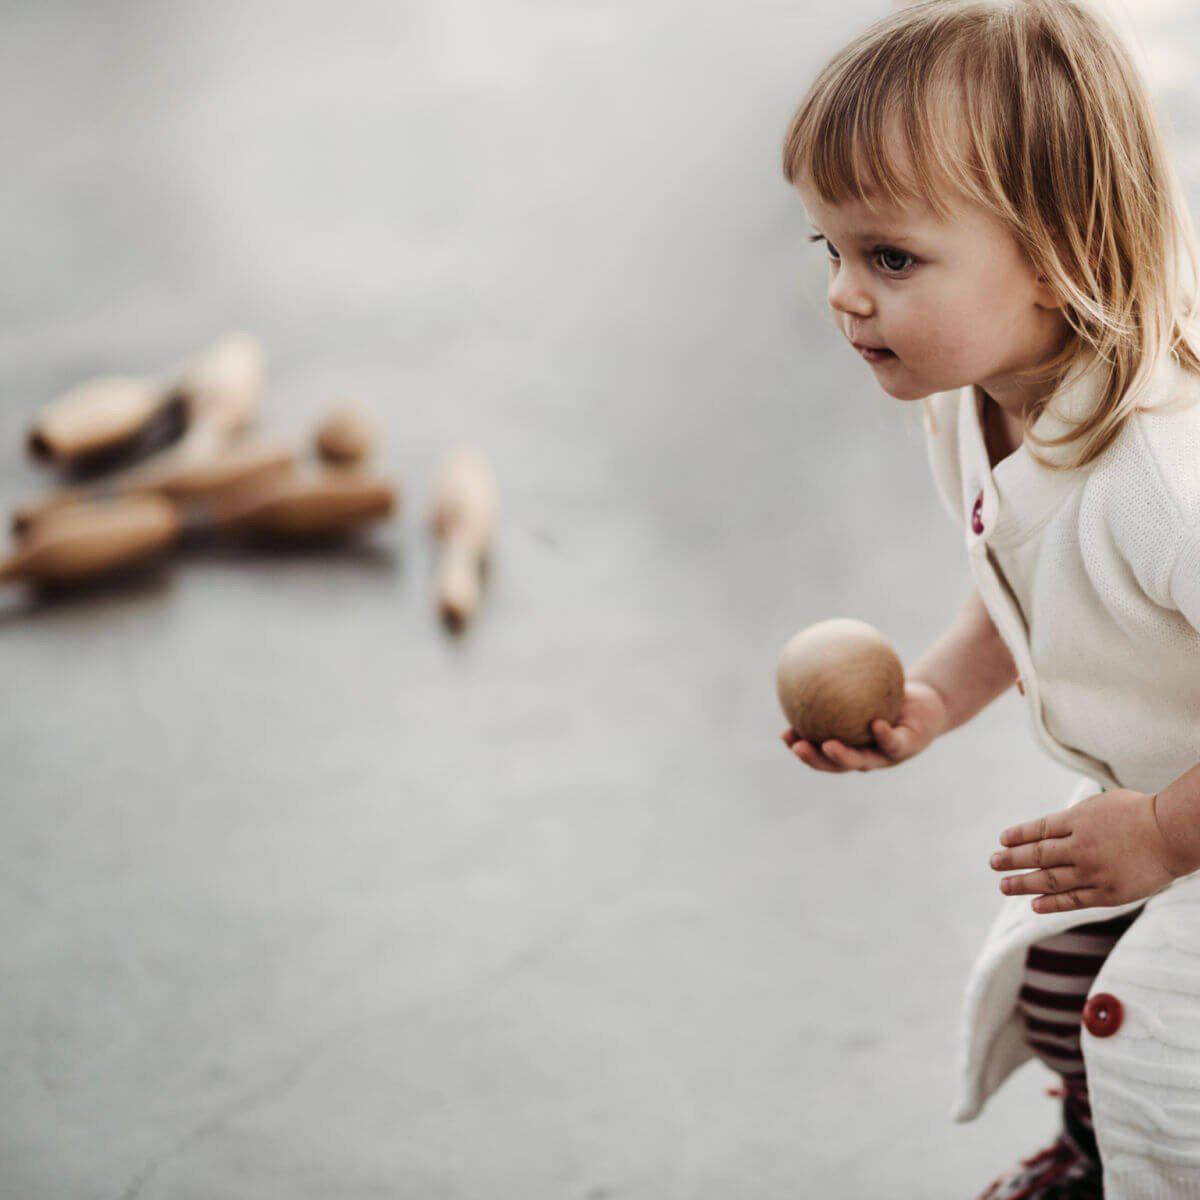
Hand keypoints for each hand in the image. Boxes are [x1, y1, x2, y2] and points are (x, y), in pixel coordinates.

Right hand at [779, 678, 947, 771]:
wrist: (930, 703)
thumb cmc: (892, 694)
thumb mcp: (867, 686)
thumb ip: (843, 680)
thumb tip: (811, 660)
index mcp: (852, 746)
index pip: (821, 752)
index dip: (802, 749)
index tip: (784, 736)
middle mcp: (866, 756)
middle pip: (835, 765)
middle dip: (815, 759)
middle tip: (797, 747)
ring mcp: (886, 755)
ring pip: (862, 761)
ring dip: (843, 756)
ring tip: (828, 745)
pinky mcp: (907, 747)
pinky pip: (892, 742)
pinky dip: (882, 735)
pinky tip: (875, 724)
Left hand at [990, 788, 1187, 912]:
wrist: (1171, 833)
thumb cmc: (1138, 814)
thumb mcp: (1099, 805)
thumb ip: (1074, 818)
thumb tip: (1048, 829)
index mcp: (1077, 820)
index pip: (1038, 829)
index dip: (1018, 836)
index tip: (1001, 841)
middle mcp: (1080, 846)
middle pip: (1037, 854)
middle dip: (1011, 859)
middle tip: (993, 863)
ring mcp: (1093, 871)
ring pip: (1049, 879)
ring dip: (1023, 883)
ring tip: (1004, 886)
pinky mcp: (1108, 893)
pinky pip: (1073, 900)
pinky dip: (1051, 903)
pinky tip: (1034, 905)